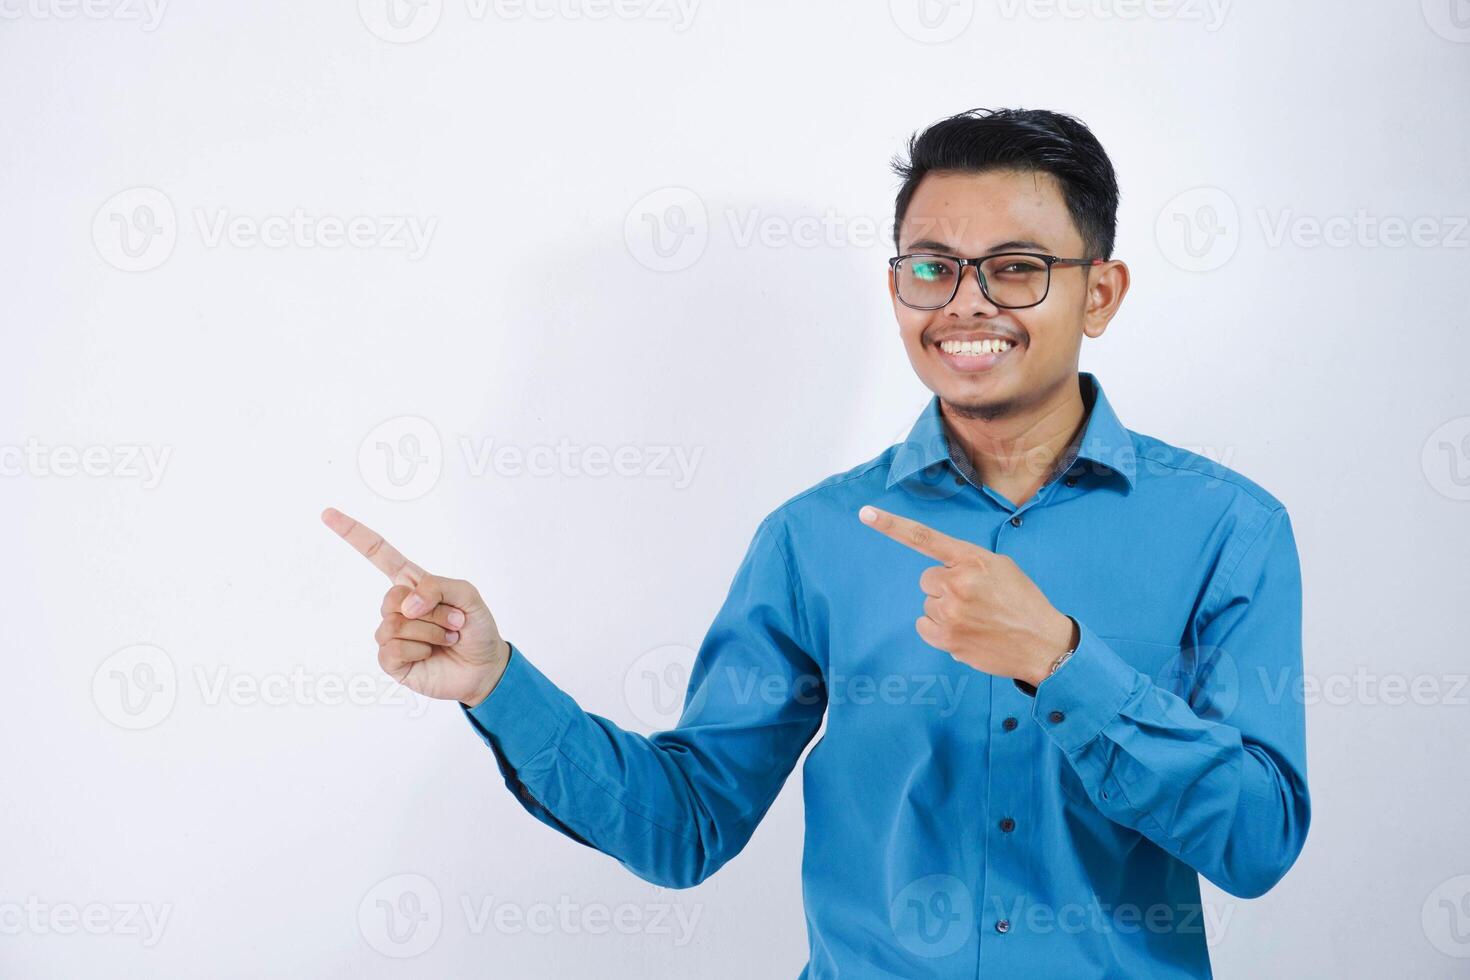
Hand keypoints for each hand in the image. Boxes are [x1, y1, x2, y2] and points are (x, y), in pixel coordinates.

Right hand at [321, 507, 510, 706]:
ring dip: (431, 632)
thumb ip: (437, 587)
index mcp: (412, 583)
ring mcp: (391, 634)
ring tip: (447, 638)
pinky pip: (393, 650)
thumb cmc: (476, 627)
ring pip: (395, 625)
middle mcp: (398, 607)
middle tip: (454, 621)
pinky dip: (420, 651)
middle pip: (392, 598)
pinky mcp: (391, 661)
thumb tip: (406, 607)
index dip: (353, 534)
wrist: (484, 666)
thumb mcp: (467, 594)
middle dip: (432, 611)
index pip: (378, 554)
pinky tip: (430, 654)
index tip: (328, 514)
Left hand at [858, 504, 1075, 686]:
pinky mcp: (946, 639)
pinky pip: (924, 626)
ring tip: (976, 617)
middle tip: (974, 599)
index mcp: (972, 559)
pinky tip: (965, 631)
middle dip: (945, 587)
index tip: (865, 514)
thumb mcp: (1001, 567)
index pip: (924, 538)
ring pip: (928, 604)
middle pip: (927, 580)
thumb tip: (942, 570)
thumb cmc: (1021, 602)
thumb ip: (968, 562)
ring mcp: (950, 613)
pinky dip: (939, 630)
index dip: (892, 525)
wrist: (1042, 643)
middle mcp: (957, 583)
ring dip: (945, 610)